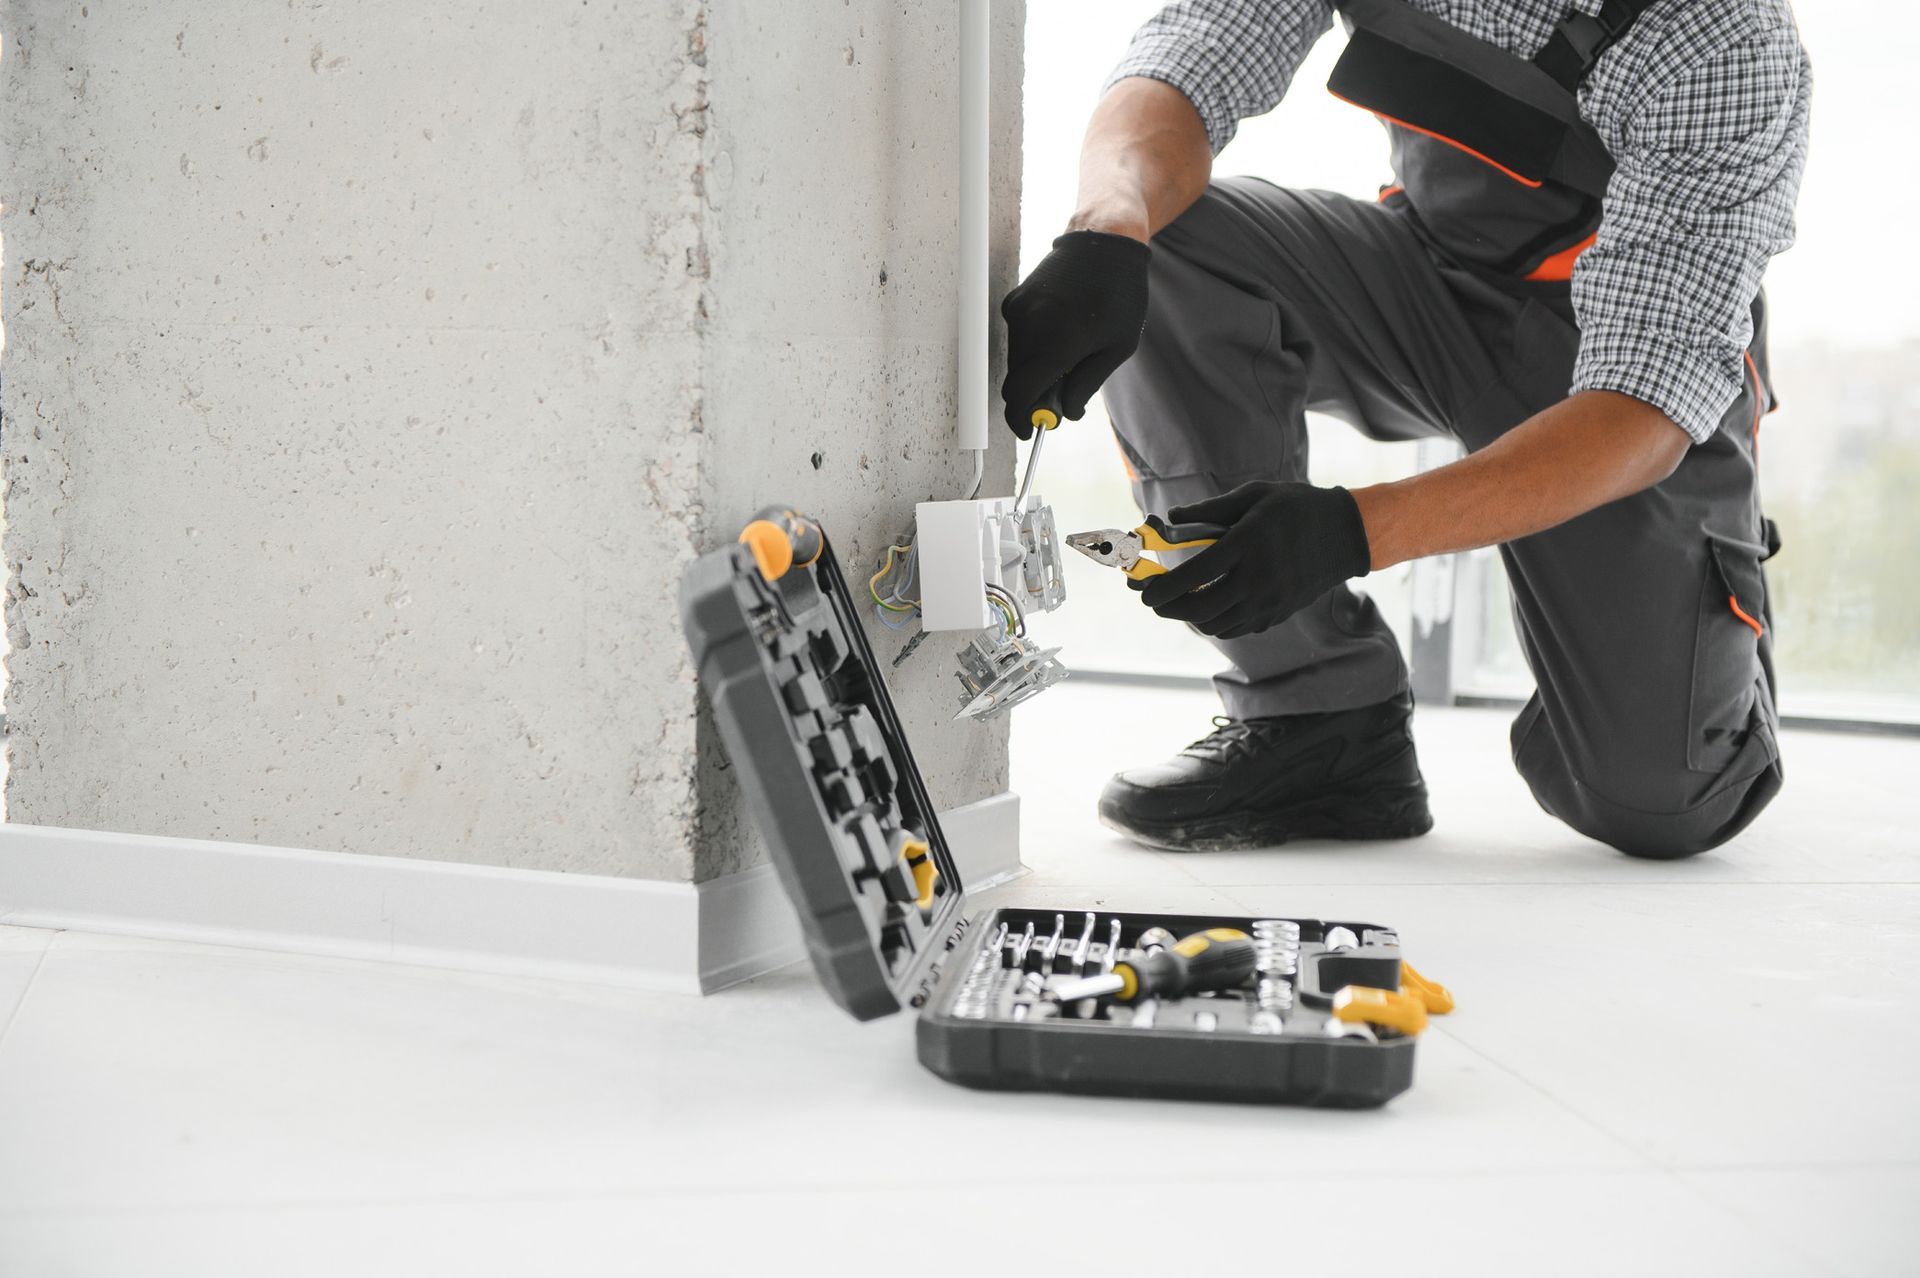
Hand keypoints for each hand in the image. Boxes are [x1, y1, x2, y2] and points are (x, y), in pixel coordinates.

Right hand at [999, 230, 1150, 438]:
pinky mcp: (1015, 300)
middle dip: (1034, 396)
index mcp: (1058, 343)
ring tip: (1069, 358)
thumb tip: (1065, 412)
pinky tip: (1059, 335)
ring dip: (1035, 370)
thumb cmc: (1119, 294)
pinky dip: (1032, 348)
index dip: (1020, 419)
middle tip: (1060, 399)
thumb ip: (1087, 385)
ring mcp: (1019, 312)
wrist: (1103, 242)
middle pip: (1017, 380)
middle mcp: (1031, 328)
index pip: (1020, 394)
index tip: (1030, 429)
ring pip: (1017, 360)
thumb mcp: (1117, 348)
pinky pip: (1017, 338)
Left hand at [1137, 482, 1371, 638]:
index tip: (1144, 591)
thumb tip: (1169, 519)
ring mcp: (1269, 601)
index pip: (1193, 575)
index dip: (1161, 588)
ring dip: (1190, 616)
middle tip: (1155, 600)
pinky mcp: (1277, 614)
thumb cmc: (1296, 507)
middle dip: (1168, 608)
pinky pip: (1235, 628)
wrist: (1346, 534)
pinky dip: (1215, 621)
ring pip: (1214, 625)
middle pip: (1198, 609)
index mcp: (1248, 544)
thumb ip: (1209, 509)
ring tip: (1181, 600)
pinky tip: (1211, 604)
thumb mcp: (1254, 495)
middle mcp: (1258, 579)